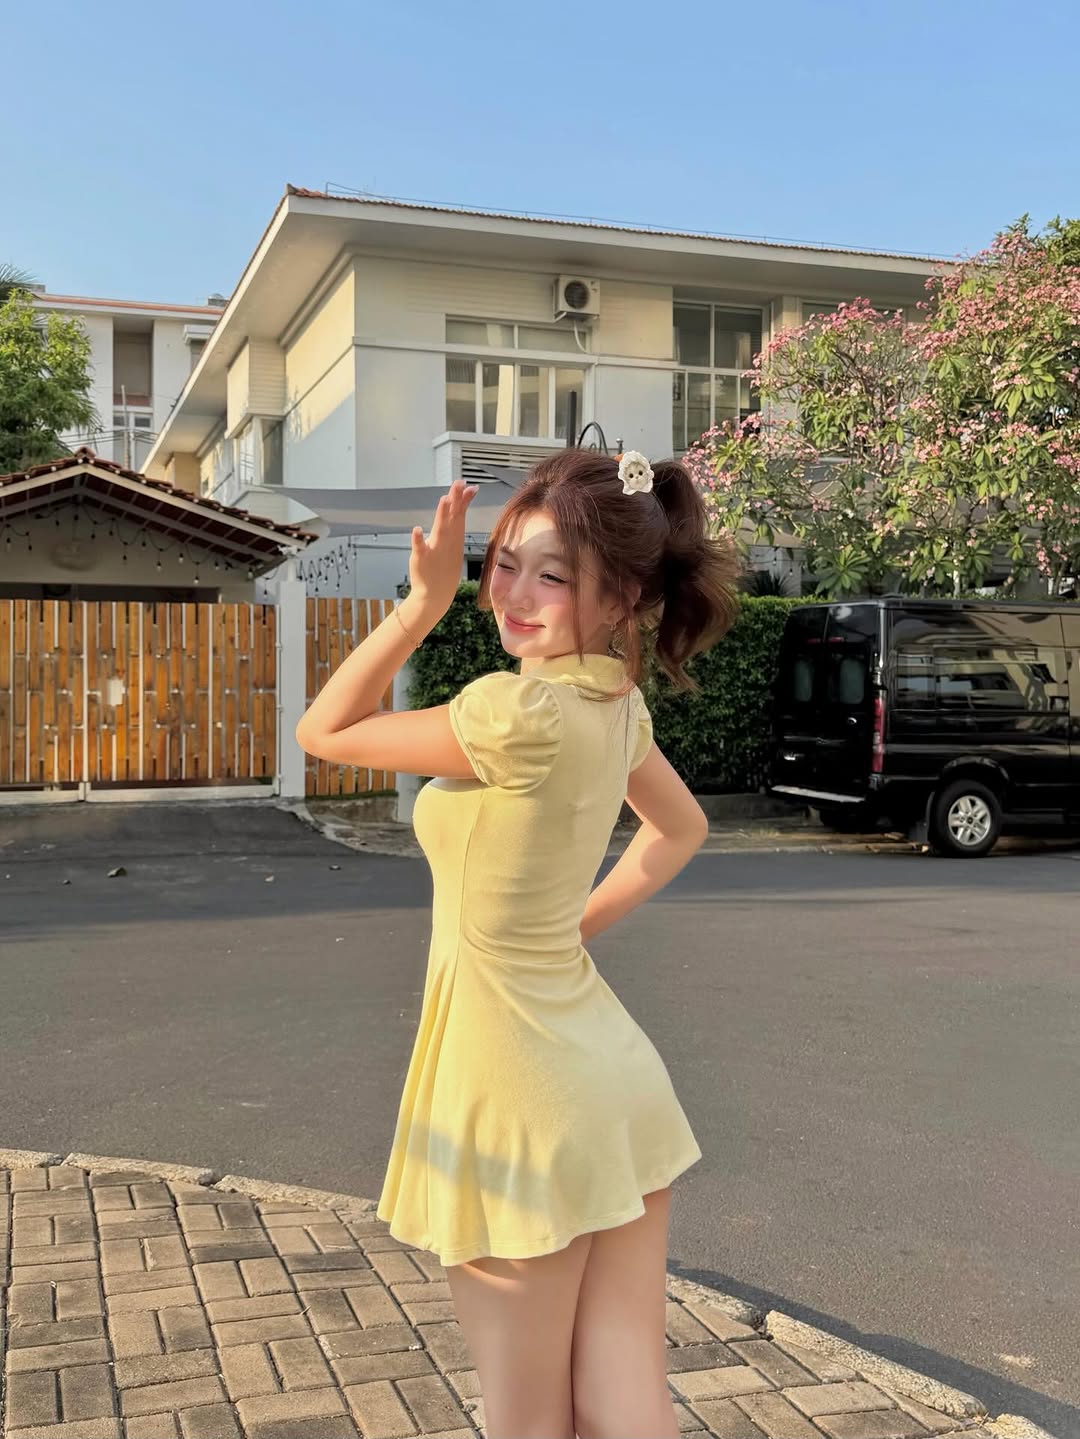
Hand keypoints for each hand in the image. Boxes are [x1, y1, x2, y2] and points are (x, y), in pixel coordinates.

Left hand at [407, 479, 478, 618]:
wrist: (436, 594)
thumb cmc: (445, 568)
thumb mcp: (454, 544)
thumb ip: (454, 524)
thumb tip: (458, 506)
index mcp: (454, 538)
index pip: (460, 514)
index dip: (464, 500)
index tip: (470, 486)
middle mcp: (446, 542)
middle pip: (452, 518)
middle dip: (456, 500)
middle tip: (460, 484)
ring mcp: (434, 550)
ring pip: (440, 530)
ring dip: (442, 515)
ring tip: (444, 500)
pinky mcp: (421, 559)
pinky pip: (419, 548)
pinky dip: (418, 540)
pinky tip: (416, 530)